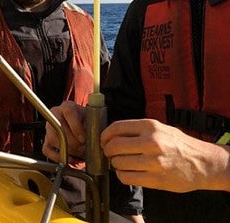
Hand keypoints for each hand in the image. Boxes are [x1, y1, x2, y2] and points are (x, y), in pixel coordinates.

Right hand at [42, 101, 85, 163]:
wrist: (81, 124)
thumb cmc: (86, 121)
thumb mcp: (90, 119)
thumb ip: (90, 126)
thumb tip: (89, 138)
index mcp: (67, 106)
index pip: (69, 113)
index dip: (76, 127)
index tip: (83, 138)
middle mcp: (55, 114)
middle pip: (59, 128)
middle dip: (73, 143)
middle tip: (83, 148)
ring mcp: (49, 127)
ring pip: (52, 139)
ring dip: (67, 150)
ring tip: (79, 152)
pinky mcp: (46, 139)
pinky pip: (46, 150)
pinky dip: (58, 157)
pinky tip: (69, 158)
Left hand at [101, 119, 229, 192]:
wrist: (203, 163)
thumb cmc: (179, 144)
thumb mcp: (160, 127)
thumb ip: (137, 129)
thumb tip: (113, 134)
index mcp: (150, 126)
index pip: (116, 128)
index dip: (105, 135)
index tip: (103, 140)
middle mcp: (150, 142)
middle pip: (114, 146)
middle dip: (107, 150)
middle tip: (109, 153)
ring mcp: (153, 162)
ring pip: (118, 163)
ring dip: (115, 164)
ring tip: (120, 162)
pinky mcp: (155, 179)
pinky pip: (126, 178)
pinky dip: (122, 175)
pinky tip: (127, 172)